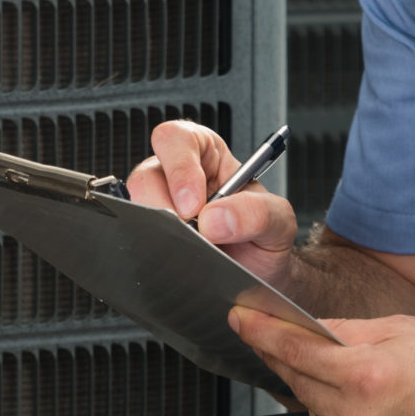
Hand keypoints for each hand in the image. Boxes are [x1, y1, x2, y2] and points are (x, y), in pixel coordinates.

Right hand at [125, 119, 298, 280]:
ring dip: (161, 232)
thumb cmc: (265, 236)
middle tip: (190, 232)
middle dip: (164, 206)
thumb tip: (214, 218)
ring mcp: (160, 207)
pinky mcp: (152, 236)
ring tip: (193, 248)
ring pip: (136, 209)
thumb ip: (257, 212)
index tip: (193, 205)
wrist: (262, 276)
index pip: (176, 139)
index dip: (180, 168)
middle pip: (145, 176)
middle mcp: (176, 177)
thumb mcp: (278, 219)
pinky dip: (156, 250)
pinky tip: (180, 258)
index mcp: (206, 154)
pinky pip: (138, 238)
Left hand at [232, 305, 414, 415]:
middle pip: (298, 383)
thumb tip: (304, 328)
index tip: (239, 320)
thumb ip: (346, 329)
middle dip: (290, 361)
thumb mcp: (402, 330)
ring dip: (326, 397)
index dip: (262, 333)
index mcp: (367, 376)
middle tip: (290, 344)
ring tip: (368, 388)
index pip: (295, 351)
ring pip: (316, 415)